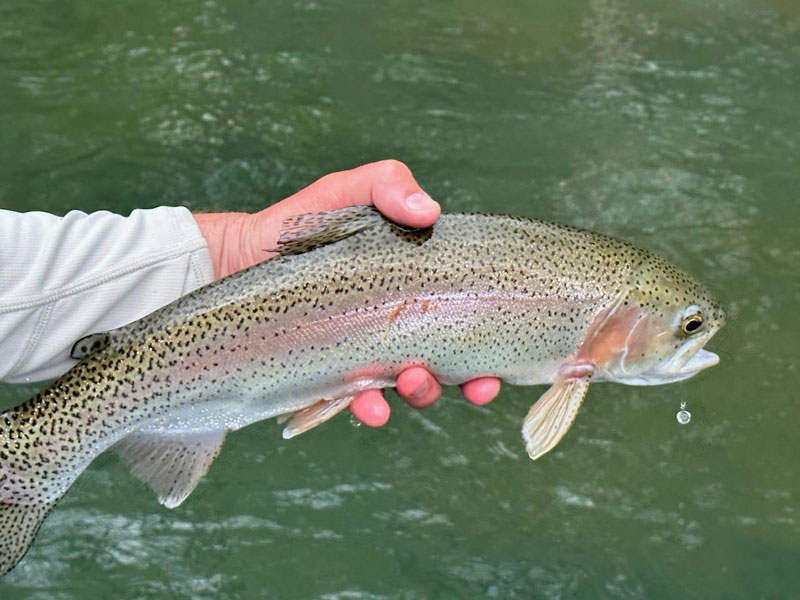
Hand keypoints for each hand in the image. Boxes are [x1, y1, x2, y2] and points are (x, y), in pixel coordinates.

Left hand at [194, 160, 500, 425]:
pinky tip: (371, 406)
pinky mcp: (332, 374)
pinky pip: (358, 400)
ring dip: (422, 391)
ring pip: (410, 387)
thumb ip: (386, 185)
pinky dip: (371, 407)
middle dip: (469, 382)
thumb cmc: (301, 223)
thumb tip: (429, 211)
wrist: (241, 254)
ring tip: (413, 379)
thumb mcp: (346, 193)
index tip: (500, 365)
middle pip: (450, 363)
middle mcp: (398, 326)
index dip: (488, 347)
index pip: (464, 320)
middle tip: (472, 384)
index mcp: (415, 289)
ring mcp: (367, 354)